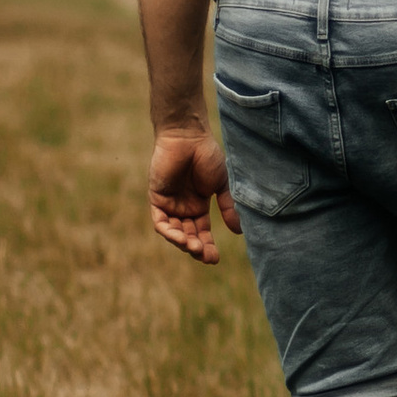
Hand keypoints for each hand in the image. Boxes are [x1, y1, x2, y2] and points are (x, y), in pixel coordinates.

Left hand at [149, 122, 239, 264]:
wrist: (188, 137)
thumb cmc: (207, 155)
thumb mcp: (221, 185)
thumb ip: (228, 207)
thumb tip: (239, 231)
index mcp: (198, 206)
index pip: (201, 233)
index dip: (208, 247)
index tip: (215, 259)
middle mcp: (182, 208)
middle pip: (188, 236)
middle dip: (197, 248)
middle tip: (206, 256)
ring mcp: (169, 204)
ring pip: (174, 232)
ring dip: (183, 243)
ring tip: (194, 248)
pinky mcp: (157, 198)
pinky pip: (160, 222)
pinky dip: (169, 232)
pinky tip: (181, 237)